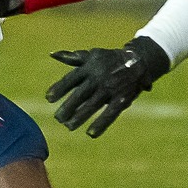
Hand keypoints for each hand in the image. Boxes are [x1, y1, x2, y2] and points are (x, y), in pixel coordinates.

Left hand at [45, 35, 170, 137]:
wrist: (138, 61)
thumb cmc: (108, 59)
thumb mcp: (91, 55)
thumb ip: (72, 57)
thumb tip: (52, 54)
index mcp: (89, 67)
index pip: (71, 79)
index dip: (60, 88)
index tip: (48, 98)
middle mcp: (99, 78)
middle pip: (80, 94)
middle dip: (68, 107)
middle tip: (57, 118)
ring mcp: (111, 89)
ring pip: (92, 105)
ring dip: (80, 117)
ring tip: (68, 126)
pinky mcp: (122, 99)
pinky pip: (110, 113)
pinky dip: (101, 124)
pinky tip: (91, 133)